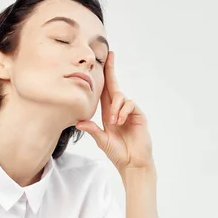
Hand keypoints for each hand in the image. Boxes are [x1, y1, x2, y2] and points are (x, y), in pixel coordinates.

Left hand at [76, 51, 153, 171]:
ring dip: (115, 107)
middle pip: (114, 86)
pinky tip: (120, 122)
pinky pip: (130, 104)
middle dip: (111, 70)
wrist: (133, 162)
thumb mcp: (102, 140)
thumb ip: (92, 130)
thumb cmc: (118, 153)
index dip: (103, 79)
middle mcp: (118, 110)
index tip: (101, 63)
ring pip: (120, 97)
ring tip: (114, 122)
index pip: (104, 92)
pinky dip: (122, 111)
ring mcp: (129, 112)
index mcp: (108, 113)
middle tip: (110, 55)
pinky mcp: (138, 115)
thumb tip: (78, 122)